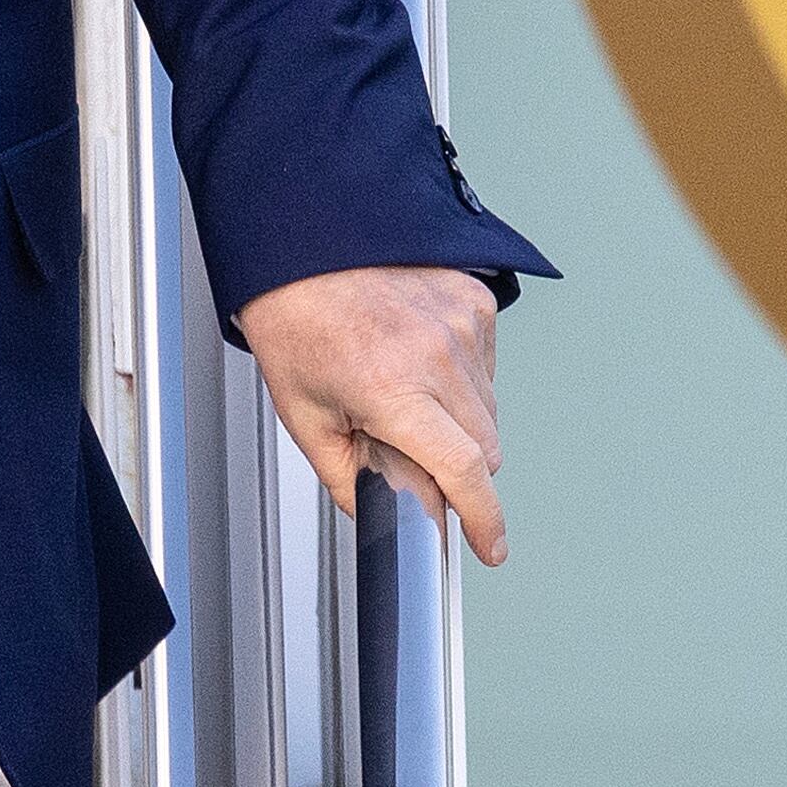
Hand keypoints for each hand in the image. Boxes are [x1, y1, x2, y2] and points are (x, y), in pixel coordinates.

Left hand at [238, 265, 505, 563]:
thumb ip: (350, 479)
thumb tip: (384, 516)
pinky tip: (418, 359)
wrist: (305, 240)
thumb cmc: (296, 321)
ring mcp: (463, 324)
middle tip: (412, 453)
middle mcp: (438, 355)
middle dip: (459, 470)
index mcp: (392, 390)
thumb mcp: (305, 417)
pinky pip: (487, 365)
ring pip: (489, 410)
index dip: (483, 520)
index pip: (464, 471)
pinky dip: (463, 378)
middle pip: (485, 449)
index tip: (490, 546)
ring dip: (461, 424)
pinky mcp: (476, 300)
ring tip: (403, 393)